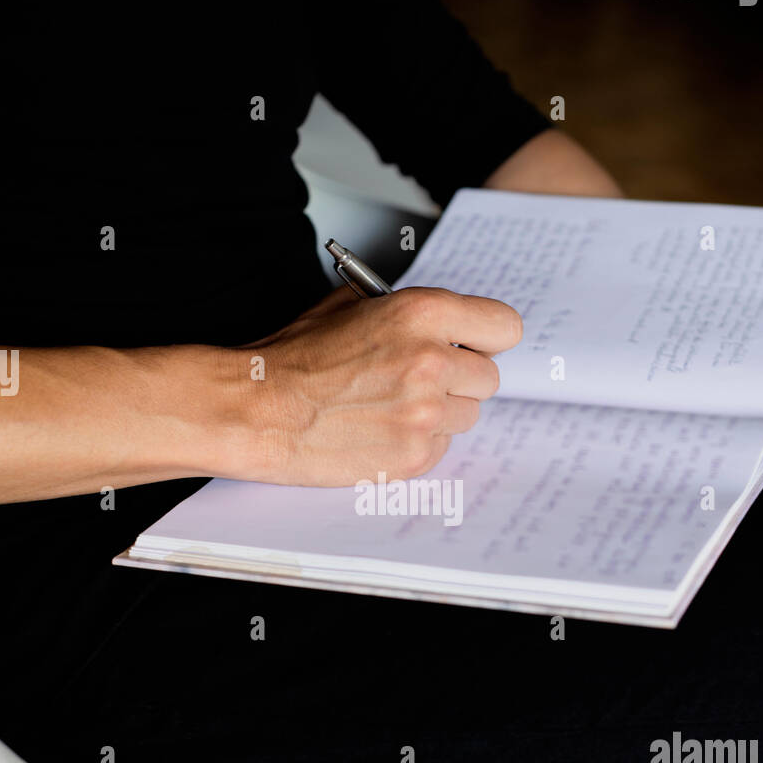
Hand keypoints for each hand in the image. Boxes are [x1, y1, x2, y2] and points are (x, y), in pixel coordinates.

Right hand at [235, 283, 520, 485]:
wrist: (258, 409)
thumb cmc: (295, 359)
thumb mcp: (354, 305)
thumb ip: (410, 313)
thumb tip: (445, 325)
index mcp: (423, 315)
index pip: (504, 327)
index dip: (485, 338)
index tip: (473, 346)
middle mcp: (432, 364)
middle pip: (488, 378)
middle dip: (459, 379)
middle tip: (420, 380)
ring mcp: (426, 415)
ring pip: (466, 416)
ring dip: (439, 413)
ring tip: (391, 406)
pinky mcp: (413, 456)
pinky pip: (440, 448)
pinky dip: (418, 442)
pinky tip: (379, 429)